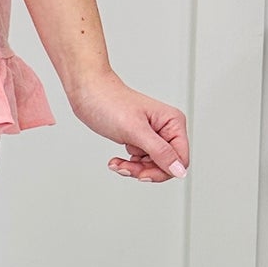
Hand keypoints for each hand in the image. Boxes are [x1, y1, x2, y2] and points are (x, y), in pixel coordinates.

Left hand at [66, 69, 188, 182]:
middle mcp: (166, 129)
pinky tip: (116, 160)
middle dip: (145, 170)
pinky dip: (128, 164)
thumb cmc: (109, 102)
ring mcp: (152, 135)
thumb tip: (180, 170)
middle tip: (126, 167)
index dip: (163, 170)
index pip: (181, 159)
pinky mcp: (139, 139)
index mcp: (173, 122)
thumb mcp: (135, 130)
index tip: (142, 174)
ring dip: (133, 169)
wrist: (87, 92)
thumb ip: (160, 151)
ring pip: (152, 166)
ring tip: (117, 163)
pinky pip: (141, 162)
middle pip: (166, 165)